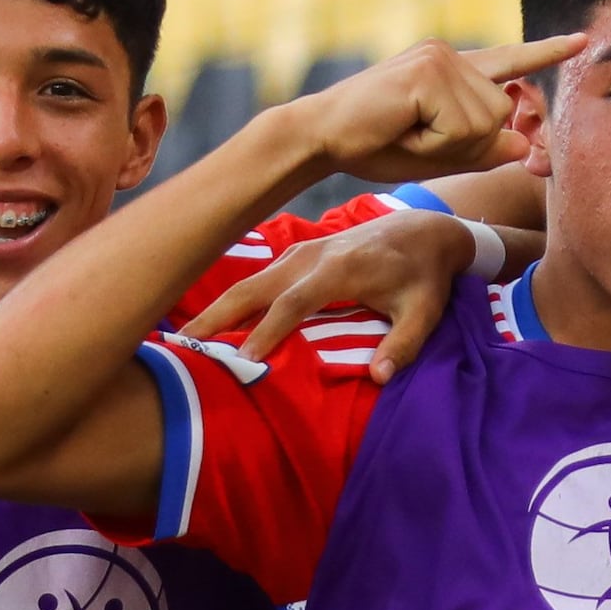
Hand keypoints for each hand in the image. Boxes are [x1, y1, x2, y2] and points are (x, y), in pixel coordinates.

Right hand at [182, 206, 493, 381]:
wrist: (424, 231)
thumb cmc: (425, 276)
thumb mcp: (425, 312)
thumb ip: (404, 345)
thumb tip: (379, 378)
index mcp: (340, 268)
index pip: (293, 302)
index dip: (267, 330)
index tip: (245, 359)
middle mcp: (312, 255)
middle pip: (255, 286)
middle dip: (219, 315)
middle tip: (185, 345)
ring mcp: (301, 251)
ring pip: (250, 280)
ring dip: (218, 307)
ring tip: (187, 337)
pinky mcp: (297, 252)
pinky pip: (260, 277)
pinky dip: (235, 298)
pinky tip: (215, 321)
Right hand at [287, 35, 582, 183]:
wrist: (321, 137)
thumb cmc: (374, 145)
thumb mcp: (438, 154)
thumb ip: (481, 149)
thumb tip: (521, 144)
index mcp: (453, 70)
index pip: (509, 61)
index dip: (547, 53)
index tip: (582, 41)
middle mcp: (451, 56)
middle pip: (500, 115)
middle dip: (464, 143)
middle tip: (414, 137)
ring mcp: (440, 58)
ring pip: (483, 123)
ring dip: (445, 143)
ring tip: (405, 130)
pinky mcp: (428, 71)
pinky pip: (458, 126)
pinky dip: (431, 141)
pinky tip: (401, 127)